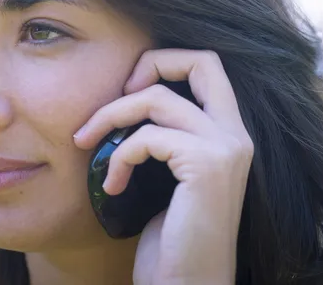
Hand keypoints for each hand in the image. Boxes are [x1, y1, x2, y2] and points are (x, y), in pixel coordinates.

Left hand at [73, 49, 253, 284]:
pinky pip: (146, 138)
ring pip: (157, 98)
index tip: (129, 87)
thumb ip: (163, 136)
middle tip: (116, 93)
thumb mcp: (168, 174)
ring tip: (86, 143)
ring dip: (110, 117)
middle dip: (149, 63)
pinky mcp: (206, 167)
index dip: (164, 62)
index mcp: (228, 132)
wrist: (188, 283)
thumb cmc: (173, 236)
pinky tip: (111, 186)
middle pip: (201, 60)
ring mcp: (225, 149)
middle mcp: (235, 134)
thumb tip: (123, 105)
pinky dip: (118, 158)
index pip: (208, 66)